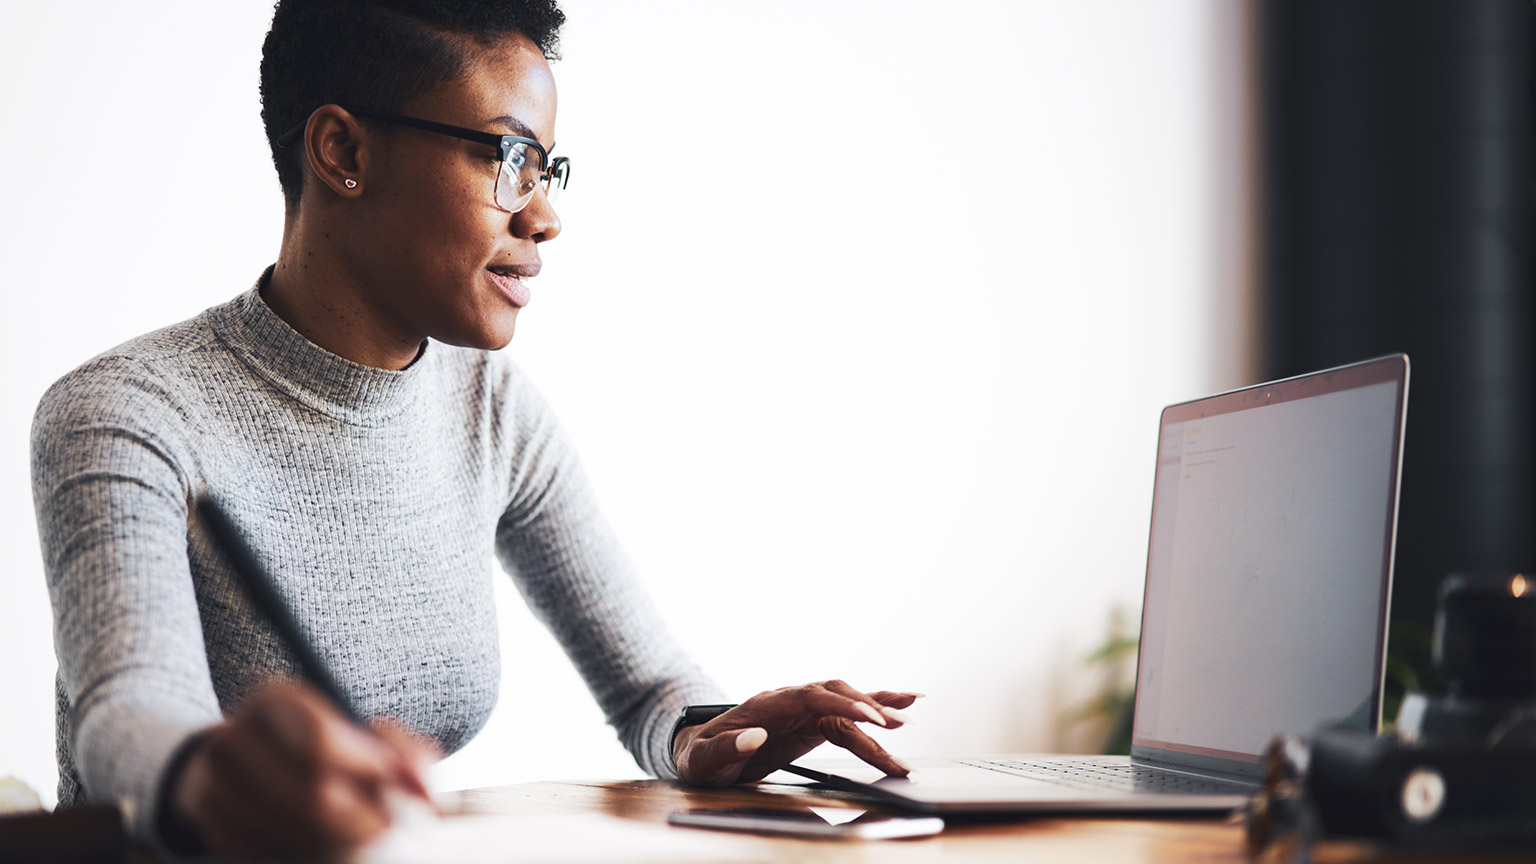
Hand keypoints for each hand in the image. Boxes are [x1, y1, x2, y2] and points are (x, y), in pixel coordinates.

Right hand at [165, 679, 439, 860]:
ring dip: (340, 842)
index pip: (321, 741)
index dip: (370, 770)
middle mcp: (234, 740)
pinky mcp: (214, 828)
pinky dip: (309, 854)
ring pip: (296, 833)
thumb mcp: (362, 729)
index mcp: (272, 700)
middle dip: (365, 819)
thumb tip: (426, 793)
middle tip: (392, 827)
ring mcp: (215, 788)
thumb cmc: (323, 742)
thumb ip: (401, 750)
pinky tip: (324, 842)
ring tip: (362, 832)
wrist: (246, 763)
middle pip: (312, 795)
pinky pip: (273, 854)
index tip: (402, 789)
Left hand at [672, 680, 919, 785]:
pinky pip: (847, 713)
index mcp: (765, 705)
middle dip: (867, 710)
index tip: (868, 718)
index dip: (840, 705)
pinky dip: (877, 708)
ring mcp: (802, 709)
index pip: (809, 697)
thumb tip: (754, 736)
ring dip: (879, 710)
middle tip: (897, 728)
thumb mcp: (702, 760)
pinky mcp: (812, 722)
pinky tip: (904, 707)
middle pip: (835, 697)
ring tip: (910, 718)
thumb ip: (726, 748)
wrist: (700, 751)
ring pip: (847, 703)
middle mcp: (789, 701)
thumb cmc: (700, 756)